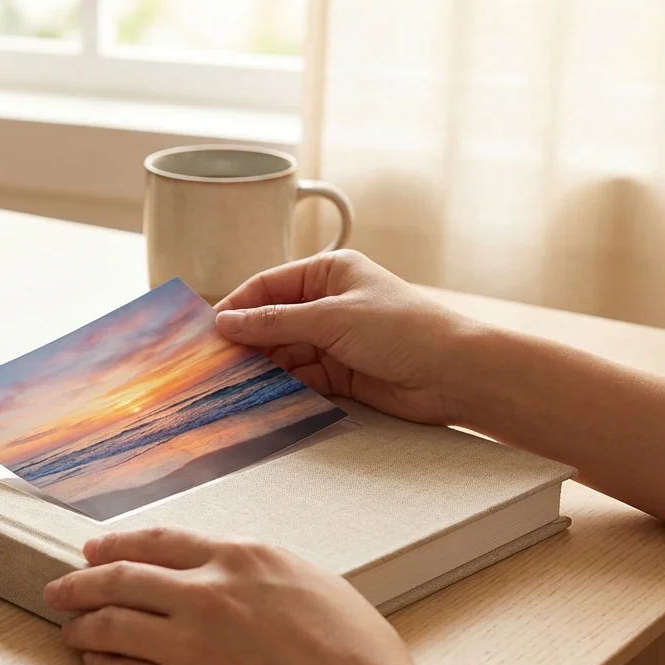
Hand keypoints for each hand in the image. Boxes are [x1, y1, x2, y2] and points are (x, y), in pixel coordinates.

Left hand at [45, 528, 501, 664]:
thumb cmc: (358, 656)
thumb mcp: (310, 581)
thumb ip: (257, 569)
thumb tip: (224, 566)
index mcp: (240, 557)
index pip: (157, 541)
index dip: (116, 545)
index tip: (96, 550)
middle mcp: (206, 592)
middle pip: (121, 578)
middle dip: (81, 582)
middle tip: (61, 588)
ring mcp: (190, 644)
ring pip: (112, 625)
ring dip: (83, 626)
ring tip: (71, 630)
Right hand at [213, 250, 481, 424]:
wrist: (454, 373)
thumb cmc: (403, 329)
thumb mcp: (331, 317)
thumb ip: (275, 321)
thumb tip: (226, 321)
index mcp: (331, 272)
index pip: (270, 284)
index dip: (239, 305)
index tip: (210, 329)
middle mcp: (331, 302)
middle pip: (273, 319)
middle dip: (247, 339)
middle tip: (215, 360)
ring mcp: (336, 339)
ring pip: (284, 350)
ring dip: (262, 364)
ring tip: (232, 379)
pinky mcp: (341, 372)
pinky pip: (300, 376)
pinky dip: (282, 383)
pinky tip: (262, 392)